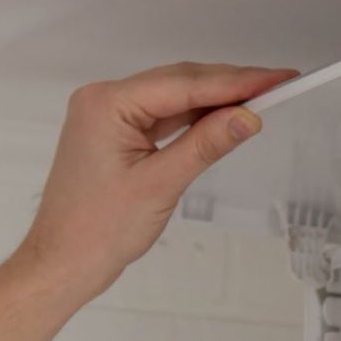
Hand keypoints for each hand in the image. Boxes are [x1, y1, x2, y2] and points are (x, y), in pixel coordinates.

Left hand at [14, 62, 299, 299]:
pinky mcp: (114, 133)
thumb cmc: (95, 232)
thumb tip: (246, 116)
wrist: (62, 263)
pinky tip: (222, 118)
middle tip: (278, 84)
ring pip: (173, 97)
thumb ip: (205, 145)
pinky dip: (193, 117)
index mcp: (107, 104)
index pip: (185, 84)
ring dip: (214, 100)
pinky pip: (161, 115)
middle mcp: (103, 100)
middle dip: (230, 85)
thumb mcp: (160, 185)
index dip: (236, 81)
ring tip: (261, 98)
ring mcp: (107, 116)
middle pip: (179, 82)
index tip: (276, 77)